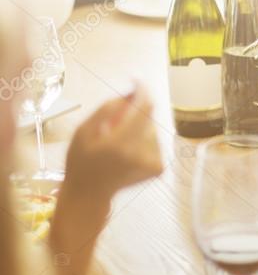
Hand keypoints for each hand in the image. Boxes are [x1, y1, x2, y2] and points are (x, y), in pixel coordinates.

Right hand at [62, 86, 163, 205]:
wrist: (90, 193)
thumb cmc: (81, 160)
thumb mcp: (83, 131)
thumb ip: (107, 108)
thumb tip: (131, 91)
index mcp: (120, 144)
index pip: (145, 108)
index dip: (142, 90)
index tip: (136, 80)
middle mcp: (141, 153)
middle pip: (148, 117)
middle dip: (134, 113)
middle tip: (114, 124)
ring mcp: (153, 162)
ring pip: (152, 129)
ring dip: (137, 128)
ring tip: (118, 142)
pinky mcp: (159, 168)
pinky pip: (154, 142)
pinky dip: (142, 141)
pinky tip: (127, 153)